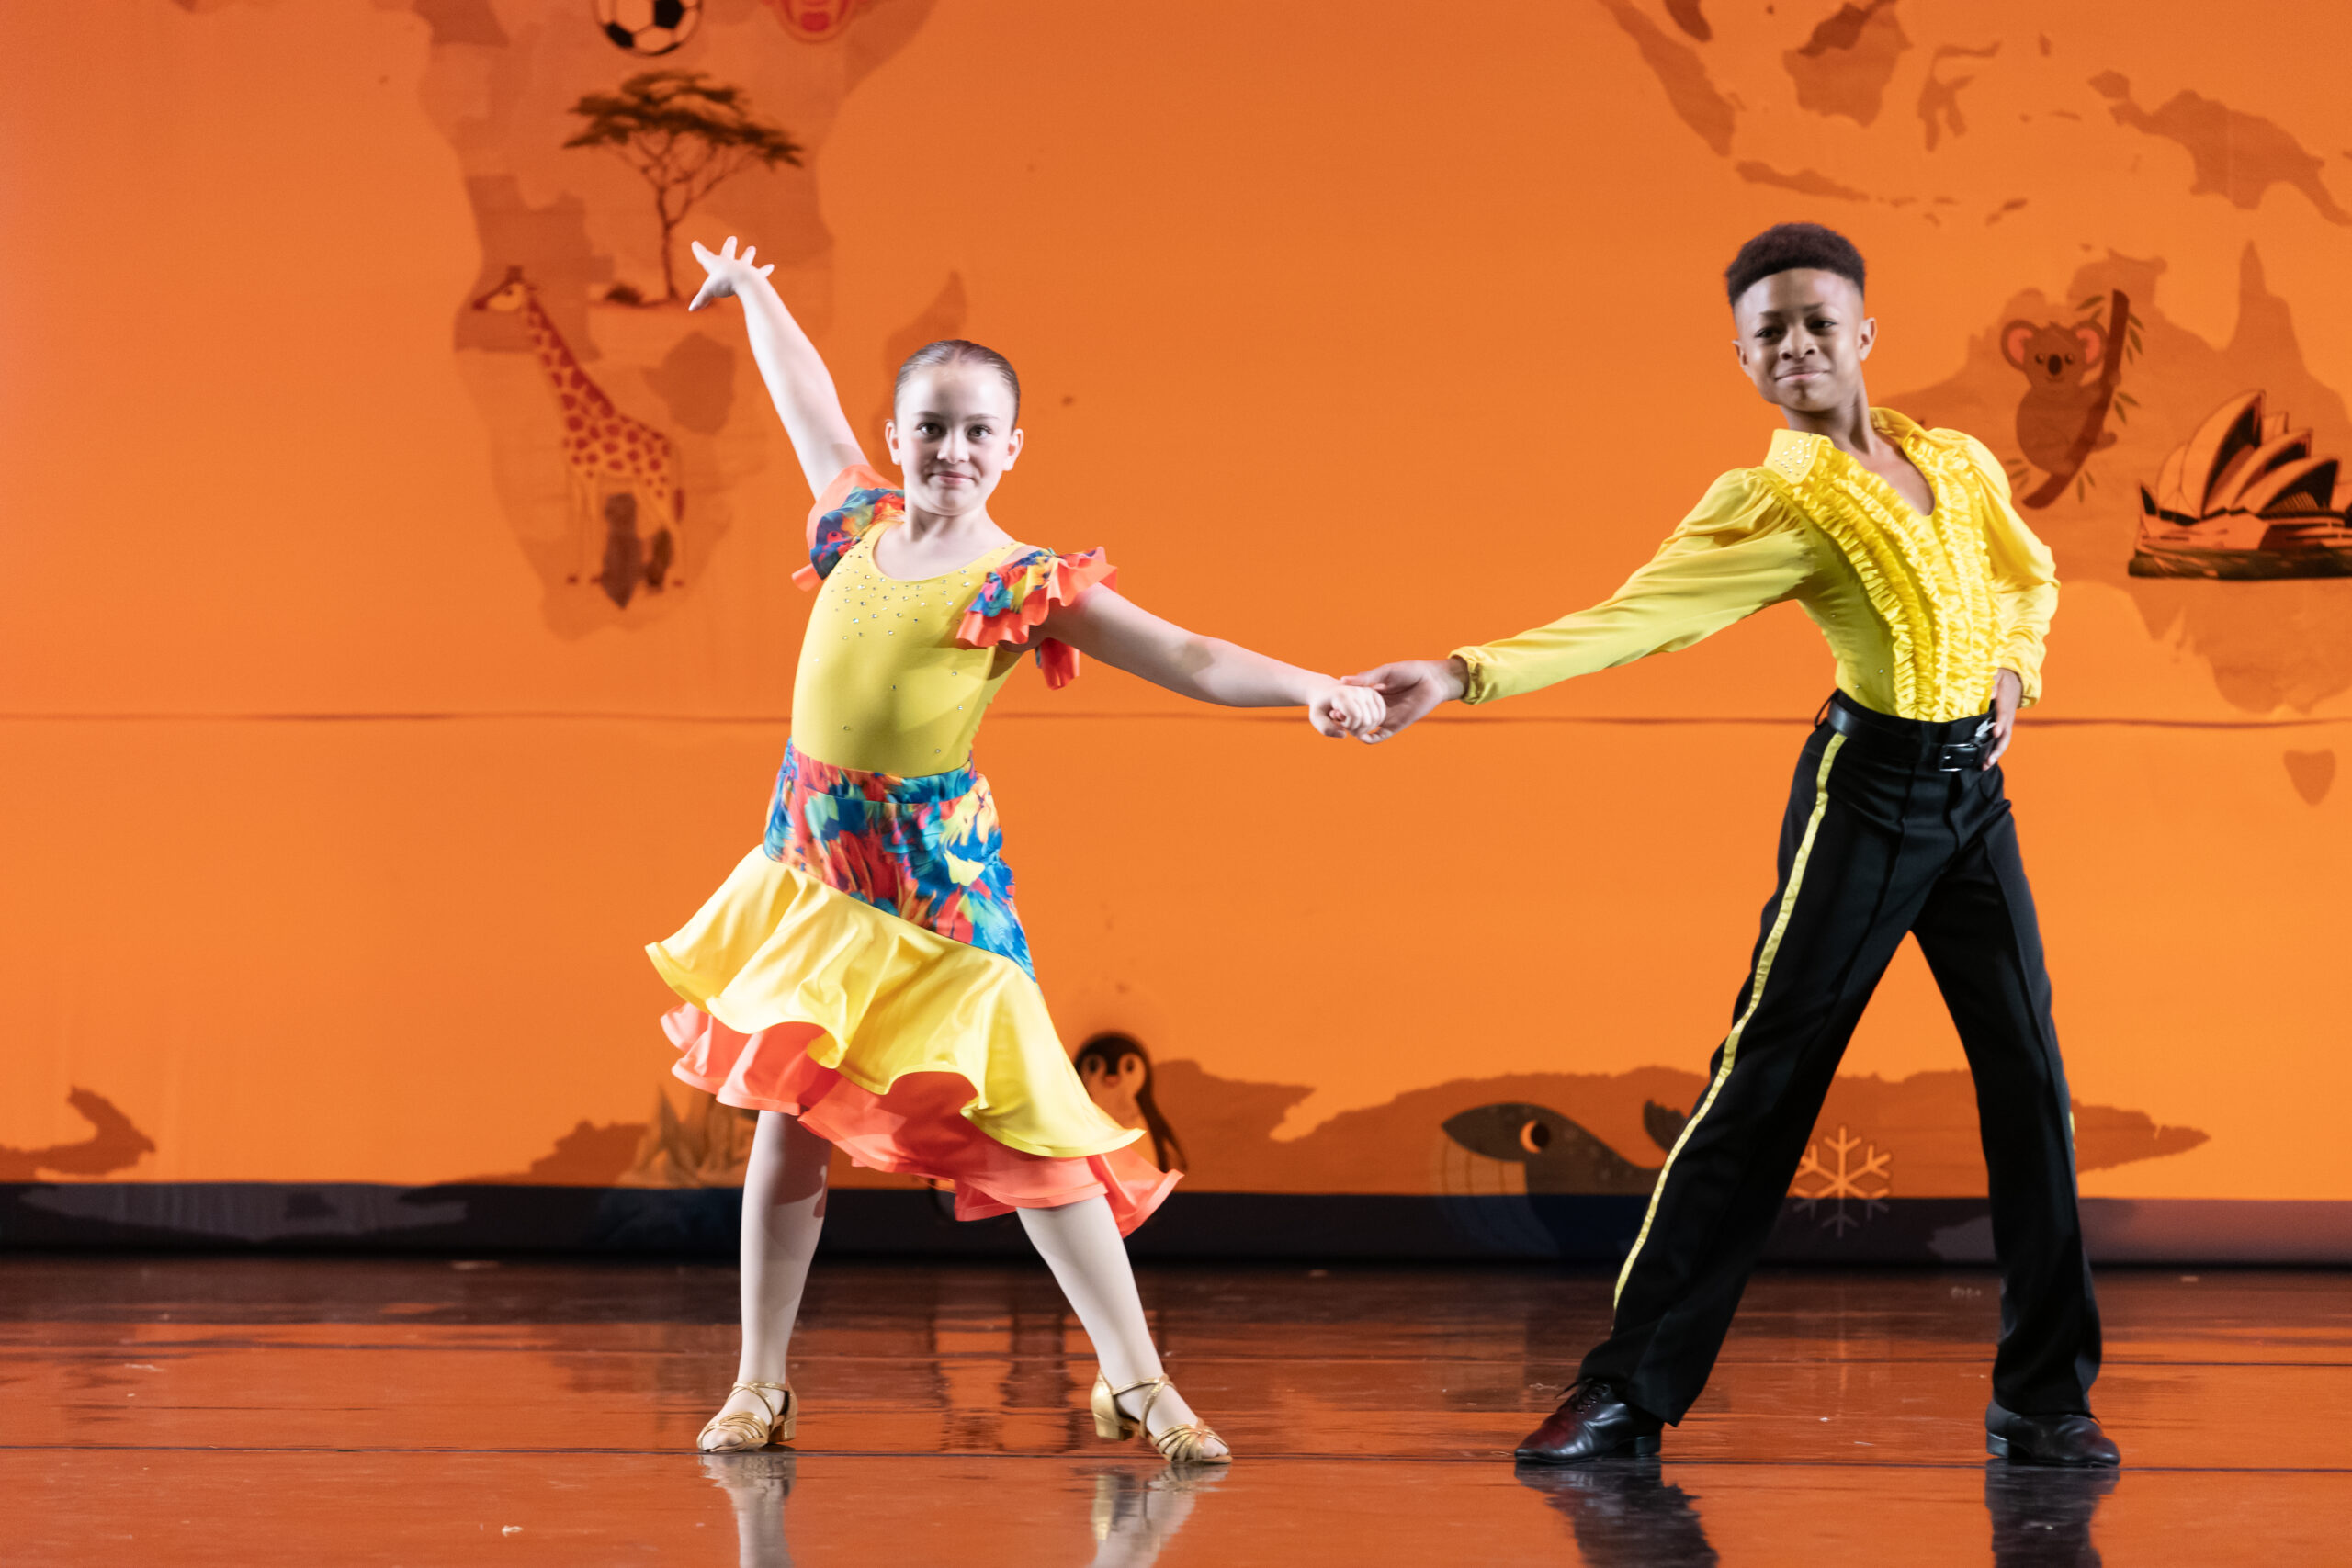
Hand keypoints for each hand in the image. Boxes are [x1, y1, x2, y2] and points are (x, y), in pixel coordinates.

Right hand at [687, 236, 773, 311]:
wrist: (744, 280)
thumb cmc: (724, 283)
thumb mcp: (709, 291)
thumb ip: (701, 299)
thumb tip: (691, 309)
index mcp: (715, 264)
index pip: (704, 255)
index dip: (699, 251)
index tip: (695, 244)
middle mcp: (729, 263)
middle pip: (728, 253)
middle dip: (729, 246)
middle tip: (733, 238)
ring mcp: (742, 268)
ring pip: (745, 260)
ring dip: (748, 255)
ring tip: (752, 248)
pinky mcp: (754, 275)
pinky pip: (761, 272)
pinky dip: (765, 270)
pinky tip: (771, 266)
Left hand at [1307, 681, 1385, 738]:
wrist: (1326, 691)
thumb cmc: (1321, 706)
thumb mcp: (1316, 718)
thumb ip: (1327, 729)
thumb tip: (1344, 735)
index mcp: (1343, 694)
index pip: (1356, 717)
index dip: (1349, 727)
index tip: (1339, 724)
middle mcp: (1358, 690)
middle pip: (1367, 720)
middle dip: (1357, 730)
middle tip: (1346, 726)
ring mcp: (1368, 691)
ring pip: (1377, 718)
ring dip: (1366, 727)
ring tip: (1353, 723)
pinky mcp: (1375, 694)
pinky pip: (1381, 714)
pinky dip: (1374, 723)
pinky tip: (1361, 722)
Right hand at [1341, 657, 1467, 741]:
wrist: (1433, 680)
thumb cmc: (1411, 671)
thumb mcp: (1386, 672)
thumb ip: (1366, 678)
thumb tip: (1343, 680)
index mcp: (1373, 693)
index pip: (1353, 702)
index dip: (1342, 705)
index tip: (1330, 705)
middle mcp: (1377, 706)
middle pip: (1357, 717)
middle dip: (1345, 719)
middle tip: (1333, 718)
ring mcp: (1386, 717)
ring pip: (1366, 728)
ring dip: (1355, 730)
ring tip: (1344, 728)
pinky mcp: (1396, 725)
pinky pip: (1380, 735)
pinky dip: (1370, 739)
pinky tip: (1361, 738)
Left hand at [1983, 668, 2022, 768]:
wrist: (2016, 682)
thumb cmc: (2004, 678)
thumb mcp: (1998, 675)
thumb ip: (1994, 681)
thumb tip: (1991, 692)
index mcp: (2006, 704)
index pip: (2004, 715)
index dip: (2000, 724)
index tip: (1995, 733)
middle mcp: (2008, 717)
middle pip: (2006, 735)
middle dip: (1998, 748)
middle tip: (1989, 760)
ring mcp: (2007, 724)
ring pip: (2004, 741)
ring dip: (1995, 754)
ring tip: (1985, 765)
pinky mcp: (2003, 727)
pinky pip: (2000, 740)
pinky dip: (1993, 751)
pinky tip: (1984, 761)